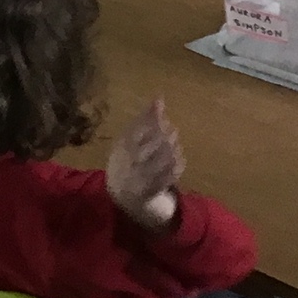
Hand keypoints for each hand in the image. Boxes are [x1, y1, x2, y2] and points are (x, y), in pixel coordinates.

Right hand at [106, 98, 183, 231]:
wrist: (124, 200)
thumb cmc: (129, 163)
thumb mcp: (132, 141)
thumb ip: (145, 120)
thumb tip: (159, 98)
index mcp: (119, 150)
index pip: (136, 132)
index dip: (152, 122)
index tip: (164, 119)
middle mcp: (124, 165)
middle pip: (148, 146)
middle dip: (164, 136)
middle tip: (173, 132)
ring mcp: (135, 181)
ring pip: (159, 163)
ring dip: (172, 152)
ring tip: (176, 147)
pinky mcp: (147, 194)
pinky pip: (165, 179)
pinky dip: (175, 169)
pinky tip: (179, 162)